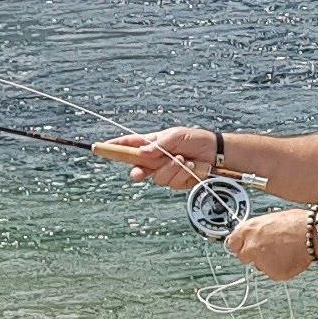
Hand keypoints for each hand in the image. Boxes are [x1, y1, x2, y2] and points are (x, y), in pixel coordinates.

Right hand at [92, 127, 216, 191]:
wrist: (216, 153)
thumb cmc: (195, 139)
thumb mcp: (176, 136)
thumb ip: (158, 145)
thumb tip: (143, 153)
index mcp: (152, 144)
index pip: (129, 145)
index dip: (114, 147)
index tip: (101, 147)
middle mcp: (155, 159)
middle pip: (137, 168)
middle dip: (138, 171)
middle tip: (139, 172)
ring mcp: (165, 171)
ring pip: (157, 178)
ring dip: (172, 168)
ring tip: (185, 159)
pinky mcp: (176, 181)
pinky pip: (172, 182)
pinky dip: (183, 174)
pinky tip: (191, 167)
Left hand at [226, 207, 311, 281]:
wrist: (312, 234)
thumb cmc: (296, 222)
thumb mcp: (271, 219)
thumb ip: (259, 230)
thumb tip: (256, 235)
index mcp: (249, 229)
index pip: (232, 243)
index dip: (240, 245)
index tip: (244, 246)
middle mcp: (251, 246)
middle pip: (243, 257)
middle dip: (253, 255)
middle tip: (268, 250)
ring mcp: (261, 261)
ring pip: (260, 266)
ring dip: (268, 262)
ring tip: (284, 251)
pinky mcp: (273, 273)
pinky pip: (274, 273)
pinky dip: (281, 269)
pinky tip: (290, 258)